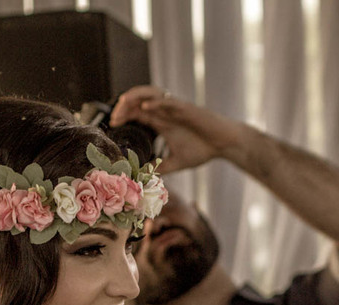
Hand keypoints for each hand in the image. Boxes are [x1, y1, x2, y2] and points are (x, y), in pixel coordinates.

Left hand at [110, 86, 248, 172]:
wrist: (225, 144)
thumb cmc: (203, 149)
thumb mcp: (177, 162)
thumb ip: (161, 167)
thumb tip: (145, 177)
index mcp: (161, 121)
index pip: (136, 112)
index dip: (122, 115)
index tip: (113, 124)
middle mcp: (165, 112)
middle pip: (138, 100)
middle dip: (123, 106)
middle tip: (114, 118)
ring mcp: (175, 108)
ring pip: (150, 93)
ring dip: (135, 96)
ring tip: (124, 104)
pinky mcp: (186, 109)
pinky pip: (168, 101)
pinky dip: (155, 103)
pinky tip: (145, 107)